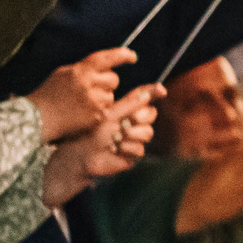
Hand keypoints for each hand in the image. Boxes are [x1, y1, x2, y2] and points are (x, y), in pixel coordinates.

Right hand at [30, 47, 133, 142]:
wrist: (39, 117)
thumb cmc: (49, 94)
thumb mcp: (64, 73)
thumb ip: (84, 69)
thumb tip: (104, 64)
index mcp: (81, 70)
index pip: (107, 58)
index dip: (123, 55)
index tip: (132, 56)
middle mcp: (89, 84)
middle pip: (114, 79)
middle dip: (107, 82)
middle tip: (92, 87)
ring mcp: (94, 102)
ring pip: (111, 95)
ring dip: (103, 97)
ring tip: (84, 102)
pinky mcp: (97, 117)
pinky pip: (107, 109)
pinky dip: (99, 110)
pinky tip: (84, 112)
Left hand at [42, 83, 159, 208]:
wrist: (81, 154)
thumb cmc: (91, 132)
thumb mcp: (111, 114)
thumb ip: (132, 102)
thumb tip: (155, 88)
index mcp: (128, 110)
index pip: (146, 98)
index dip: (154, 93)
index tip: (161, 90)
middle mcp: (134, 123)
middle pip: (151, 115)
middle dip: (139, 117)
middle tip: (124, 121)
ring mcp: (135, 139)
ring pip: (148, 132)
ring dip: (131, 134)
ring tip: (115, 137)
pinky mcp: (133, 155)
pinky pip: (140, 148)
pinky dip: (127, 147)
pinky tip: (115, 149)